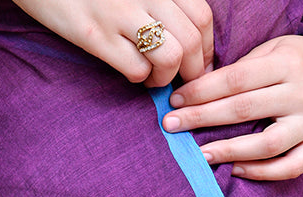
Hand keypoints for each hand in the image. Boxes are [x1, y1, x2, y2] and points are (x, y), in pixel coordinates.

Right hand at [13, 0, 212, 86]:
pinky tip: (132, 74)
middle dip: (193, 71)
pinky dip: (140, 80)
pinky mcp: (95, 35)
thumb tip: (186, 34)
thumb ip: (159, 0)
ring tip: (154, 79)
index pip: (202, 16)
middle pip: (192, 41)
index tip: (198, 63)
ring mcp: (120, 13)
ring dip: (167, 78)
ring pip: (171, 57)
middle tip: (181, 82)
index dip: (206, 47)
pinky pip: (136, 69)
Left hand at [162, 35, 302, 179]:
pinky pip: (289, 167)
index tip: (174, 101)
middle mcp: (302, 94)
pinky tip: (235, 170)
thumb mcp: (273, 51)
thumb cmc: (297, 62)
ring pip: (267, 144)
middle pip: (244, 110)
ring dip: (229, 151)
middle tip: (172, 127)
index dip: (202, 92)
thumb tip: (195, 91)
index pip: (236, 80)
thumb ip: (242, 70)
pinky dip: (261, 172)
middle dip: (202, 119)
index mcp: (288, 63)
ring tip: (200, 155)